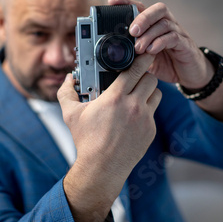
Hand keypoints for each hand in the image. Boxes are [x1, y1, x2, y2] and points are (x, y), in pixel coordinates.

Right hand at [57, 54, 161, 221]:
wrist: (102, 168)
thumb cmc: (87, 141)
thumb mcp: (71, 114)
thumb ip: (66, 93)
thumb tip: (68, 79)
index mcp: (115, 98)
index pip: (135, 70)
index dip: (143, 59)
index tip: (145, 53)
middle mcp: (133, 106)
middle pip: (150, 78)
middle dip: (144, 74)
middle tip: (137, 75)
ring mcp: (145, 119)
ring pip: (156, 93)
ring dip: (148, 90)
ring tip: (137, 93)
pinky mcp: (150, 130)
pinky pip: (154, 111)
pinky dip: (147, 108)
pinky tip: (135, 113)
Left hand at [108, 0, 213, 89]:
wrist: (189, 76)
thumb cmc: (166, 64)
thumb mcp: (145, 59)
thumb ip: (133, 54)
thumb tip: (114, 55)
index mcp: (155, 25)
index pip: (142, 7)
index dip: (127, 1)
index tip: (112, 1)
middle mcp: (168, 24)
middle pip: (157, 9)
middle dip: (142, 18)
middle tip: (132, 32)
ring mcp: (178, 33)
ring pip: (164, 23)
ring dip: (149, 34)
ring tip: (139, 48)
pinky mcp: (186, 45)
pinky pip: (174, 37)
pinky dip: (161, 42)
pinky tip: (152, 50)